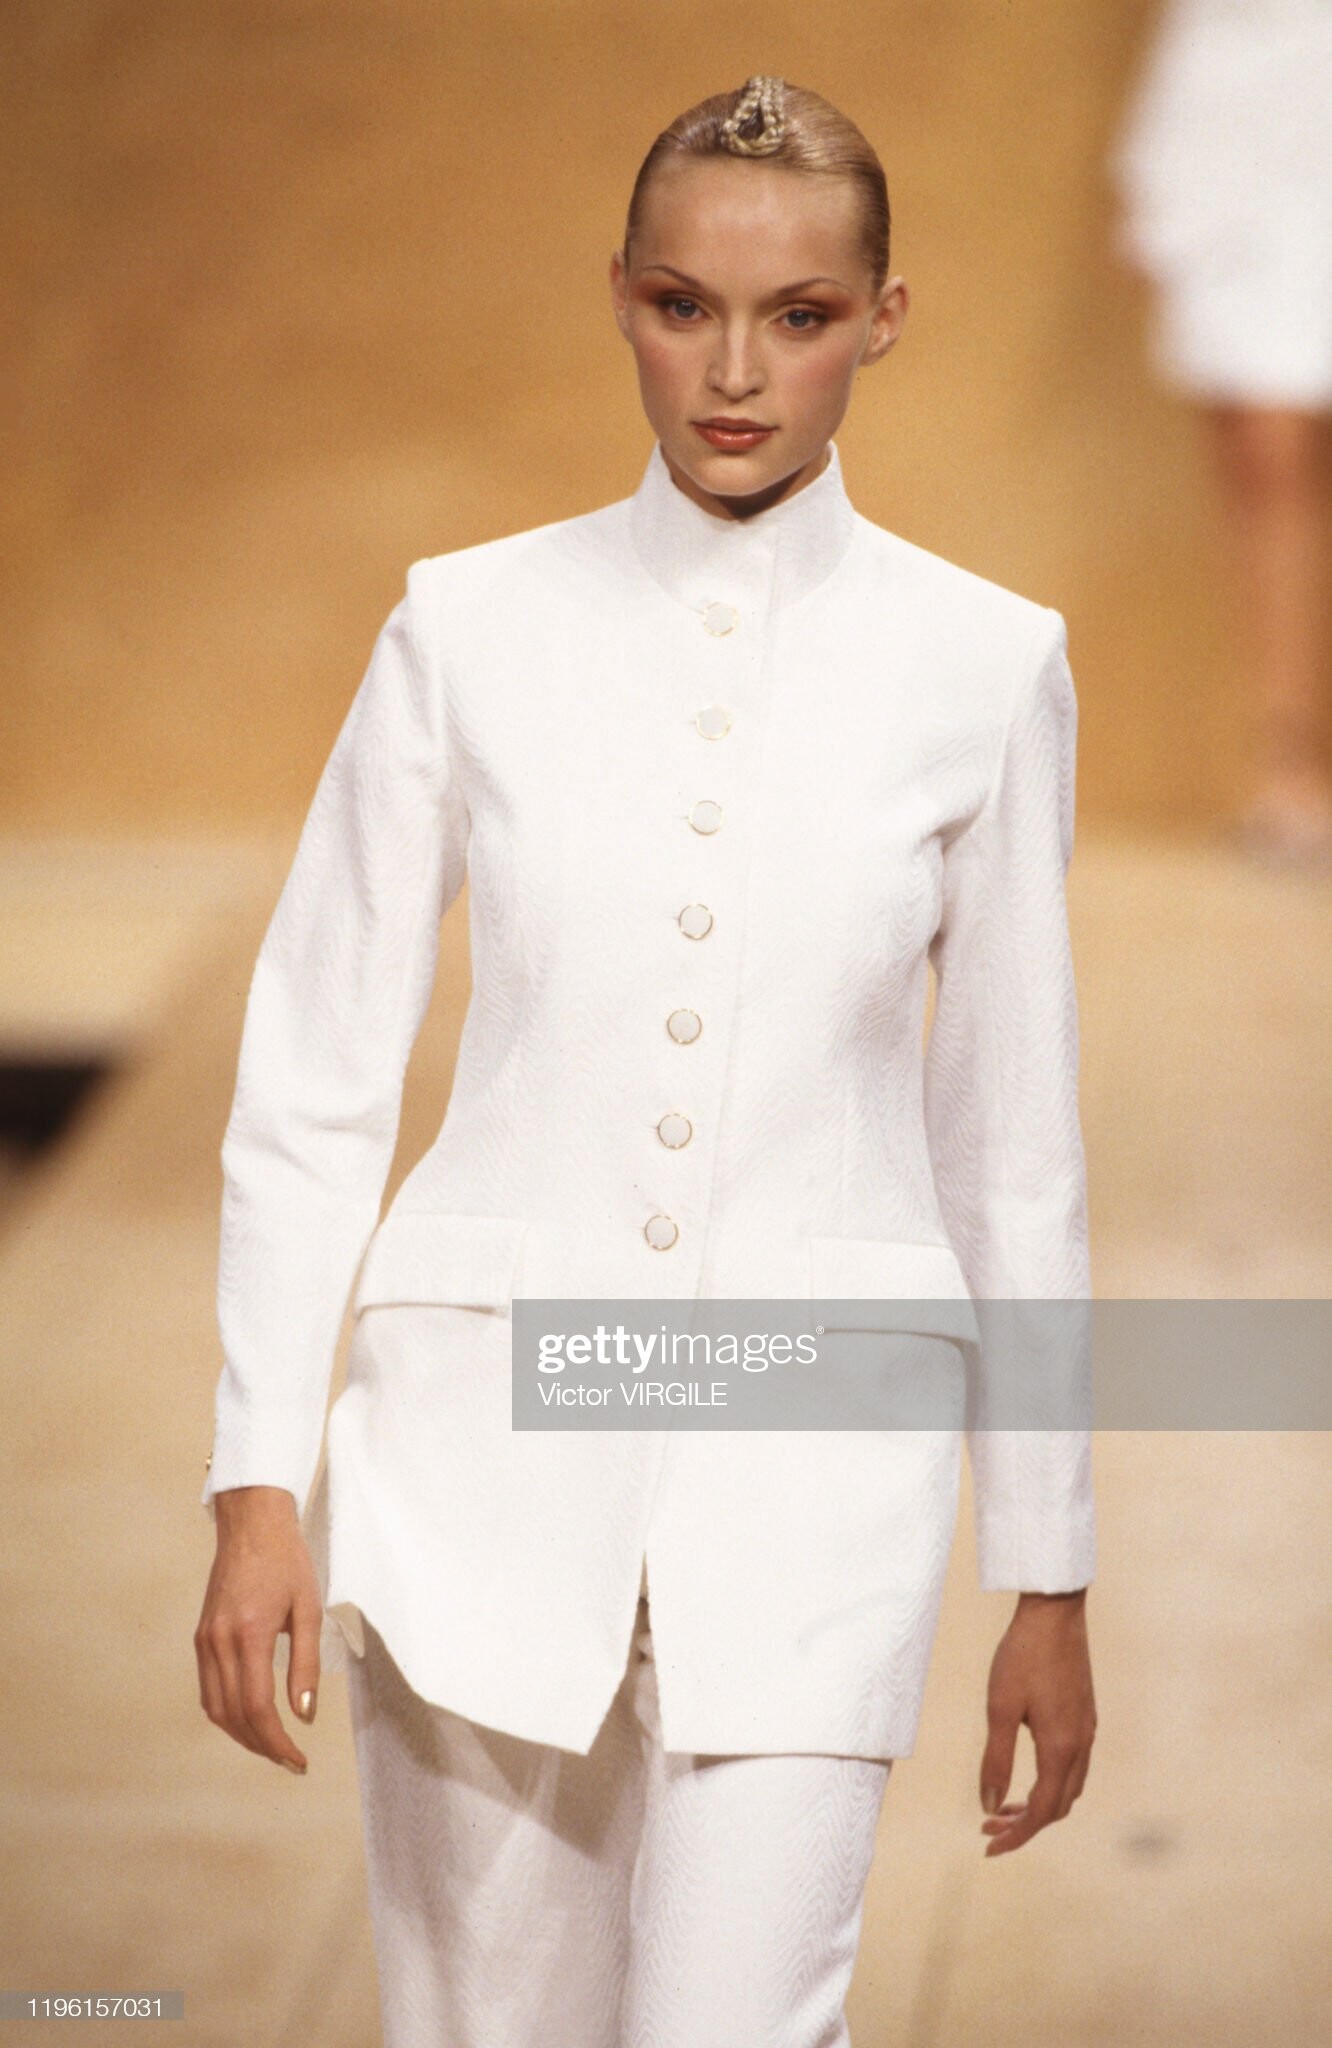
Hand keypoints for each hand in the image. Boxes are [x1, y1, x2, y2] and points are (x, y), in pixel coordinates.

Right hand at [194, 1486, 322, 1773]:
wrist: (252, 1525)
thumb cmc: (287, 1561)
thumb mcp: (308, 1609)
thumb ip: (305, 1665)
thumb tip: (304, 1715)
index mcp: (248, 1633)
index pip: (256, 1707)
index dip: (277, 1742)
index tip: (298, 1761)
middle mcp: (218, 1641)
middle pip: (232, 1715)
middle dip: (261, 1746)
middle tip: (291, 1761)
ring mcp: (204, 1640)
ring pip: (215, 1708)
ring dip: (242, 1734)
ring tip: (273, 1747)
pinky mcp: (201, 1636)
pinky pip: (208, 1689)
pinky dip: (227, 1712)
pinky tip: (250, 1718)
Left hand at [978, 1588, 1095, 1855]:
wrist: (1055, 1612)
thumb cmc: (1023, 1655)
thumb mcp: (999, 1708)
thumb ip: (995, 1761)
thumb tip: (989, 1806)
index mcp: (1061, 1748)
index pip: (1043, 1812)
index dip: (1017, 1836)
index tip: (989, 1847)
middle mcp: (1081, 1744)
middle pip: (1059, 1806)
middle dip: (1025, 1824)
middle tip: (989, 1826)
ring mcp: (1087, 1729)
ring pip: (1069, 1787)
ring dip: (1038, 1804)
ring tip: (1003, 1804)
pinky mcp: (1085, 1714)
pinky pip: (1073, 1765)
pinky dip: (1050, 1781)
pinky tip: (1027, 1771)